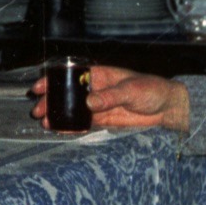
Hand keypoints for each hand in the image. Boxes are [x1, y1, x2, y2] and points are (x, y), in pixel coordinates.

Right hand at [32, 66, 190, 131]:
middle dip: (51, 100)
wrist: (167, 109)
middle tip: (38, 109)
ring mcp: (99, 105)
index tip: (40, 86)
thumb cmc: (153, 90)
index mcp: (101, 74)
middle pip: (68, 93)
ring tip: (45, 122)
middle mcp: (96, 89)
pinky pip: (84, 123)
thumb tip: (90, 102)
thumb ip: (110, 96)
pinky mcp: (104, 120)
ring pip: (73, 109)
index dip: (54, 79)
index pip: (72, 75)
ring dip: (59, 115)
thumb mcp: (132, 90)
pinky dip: (71, 126)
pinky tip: (60, 130)